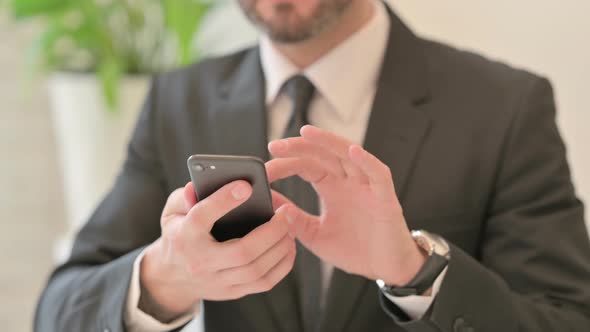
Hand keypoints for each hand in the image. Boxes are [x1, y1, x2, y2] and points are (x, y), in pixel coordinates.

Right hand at [140, 181, 295, 320]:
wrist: (173, 277)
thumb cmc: (180, 234)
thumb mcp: (173, 210)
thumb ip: (186, 196)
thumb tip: (198, 186)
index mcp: (184, 236)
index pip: (202, 217)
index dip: (224, 200)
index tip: (246, 186)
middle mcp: (200, 262)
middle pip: (242, 251)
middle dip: (271, 230)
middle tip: (288, 211)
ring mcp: (217, 282)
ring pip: (256, 270)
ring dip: (280, 247)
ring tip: (291, 226)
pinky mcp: (232, 292)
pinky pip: (263, 283)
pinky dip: (282, 264)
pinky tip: (288, 246)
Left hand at [267, 125, 426, 285]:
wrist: (384, 269)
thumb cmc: (354, 250)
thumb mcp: (314, 234)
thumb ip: (293, 218)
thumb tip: (268, 202)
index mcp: (331, 188)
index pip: (306, 166)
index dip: (286, 163)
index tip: (265, 169)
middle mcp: (348, 182)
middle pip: (323, 154)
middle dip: (300, 147)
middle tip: (276, 146)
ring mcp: (367, 187)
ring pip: (348, 155)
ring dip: (329, 142)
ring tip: (307, 133)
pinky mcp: (385, 198)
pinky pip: (378, 174)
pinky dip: (367, 161)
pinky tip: (352, 151)